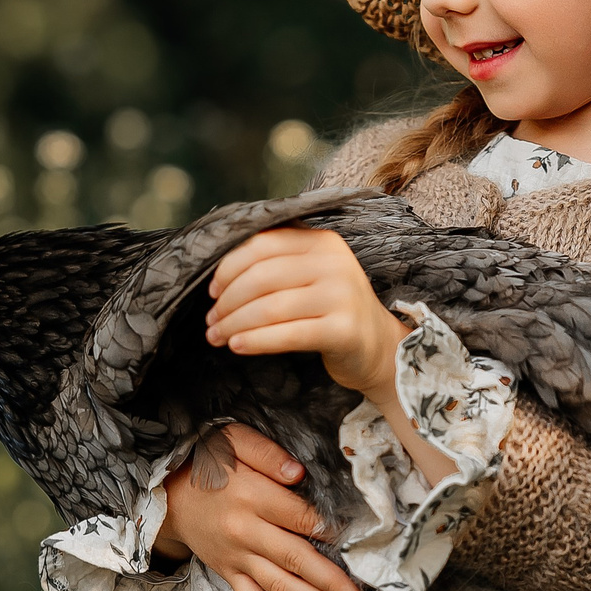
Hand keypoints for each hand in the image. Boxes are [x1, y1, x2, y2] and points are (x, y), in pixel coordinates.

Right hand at [151, 423, 363, 590]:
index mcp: (251, 497)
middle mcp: (245, 532)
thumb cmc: (207, 464)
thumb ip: (266, 453)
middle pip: (295, 558)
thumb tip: (298, 473)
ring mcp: (237, 558)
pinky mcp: (229, 573)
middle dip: (332, 581)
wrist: (168, 495)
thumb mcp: (233, 441)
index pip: (299, 517)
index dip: (330, 530)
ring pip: (279, 585)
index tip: (357, 541)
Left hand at [204, 227, 458, 491]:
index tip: (212, 292)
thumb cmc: (333, 311)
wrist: (380, 348)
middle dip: (227, 301)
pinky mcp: (343, 330)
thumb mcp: (311, 276)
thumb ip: (277, 264)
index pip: (262, 244)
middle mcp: (334, 263)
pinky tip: (237, 346)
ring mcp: (342, 295)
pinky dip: (256, 341)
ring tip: (217, 337)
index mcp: (322, 242)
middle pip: (262, 276)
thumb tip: (218, 274)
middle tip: (210, 321)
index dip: (228, 267)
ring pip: (270, 307)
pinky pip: (287, 334)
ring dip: (235, 324)